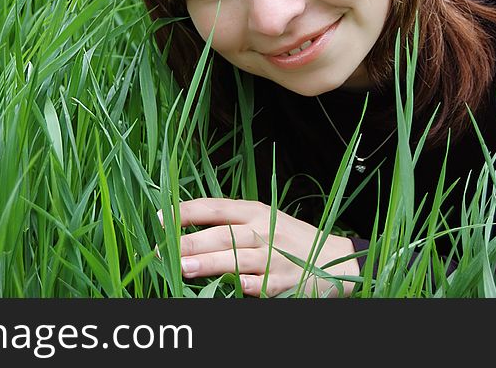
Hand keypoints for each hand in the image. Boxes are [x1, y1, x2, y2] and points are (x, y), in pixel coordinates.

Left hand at [158, 197, 359, 296]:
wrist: (335, 257)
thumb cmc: (290, 237)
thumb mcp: (263, 218)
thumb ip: (231, 219)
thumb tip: (186, 222)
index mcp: (254, 210)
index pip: (214, 206)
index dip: (186, 211)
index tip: (160, 217)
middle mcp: (262, 230)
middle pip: (221, 233)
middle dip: (189, 241)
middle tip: (162, 249)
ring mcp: (273, 256)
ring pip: (234, 258)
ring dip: (207, 263)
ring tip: (182, 267)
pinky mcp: (281, 281)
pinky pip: (257, 283)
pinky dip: (240, 285)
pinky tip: (222, 287)